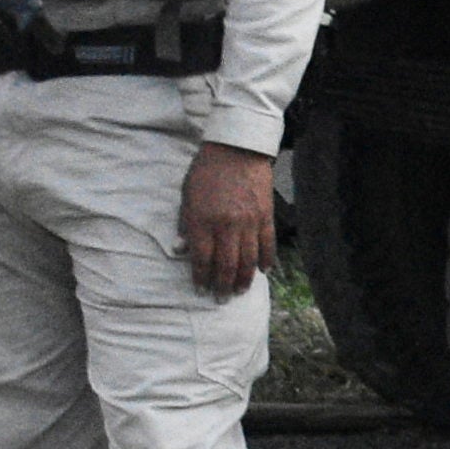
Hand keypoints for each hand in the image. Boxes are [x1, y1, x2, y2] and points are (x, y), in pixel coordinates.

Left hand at [181, 141, 280, 295]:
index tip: (200, 289)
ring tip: (241, 291)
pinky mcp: (266, 216)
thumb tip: (182, 248)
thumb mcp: (187, 194)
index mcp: (203, 219)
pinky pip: (267, 245)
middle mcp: (226, 225)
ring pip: (248, 260)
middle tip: (221, 299)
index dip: (201, 277)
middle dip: (223, 285)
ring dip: (244, 279)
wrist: (237, 149)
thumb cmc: (207, 171)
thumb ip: (186, 223)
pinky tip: (263, 271)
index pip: (202, 258)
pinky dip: (266, 260)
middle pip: (227, 264)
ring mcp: (249, 222)